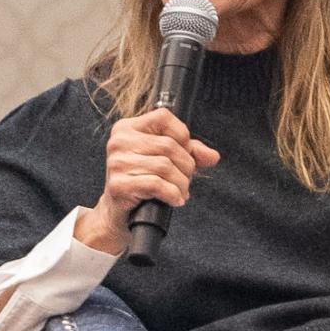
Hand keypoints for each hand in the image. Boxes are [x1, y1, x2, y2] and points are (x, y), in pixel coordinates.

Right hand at [76, 108, 219, 255]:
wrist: (119, 213)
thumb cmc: (142, 182)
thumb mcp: (166, 160)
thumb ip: (190, 153)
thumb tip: (212, 156)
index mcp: (127, 128)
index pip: (163, 117)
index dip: (182, 136)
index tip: (184, 154)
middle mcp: (119, 141)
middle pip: (168, 146)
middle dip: (186, 166)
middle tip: (185, 180)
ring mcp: (117, 163)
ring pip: (165, 166)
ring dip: (181, 183)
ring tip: (180, 191)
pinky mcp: (119, 185)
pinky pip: (157, 185)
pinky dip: (172, 194)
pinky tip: (174, 199)